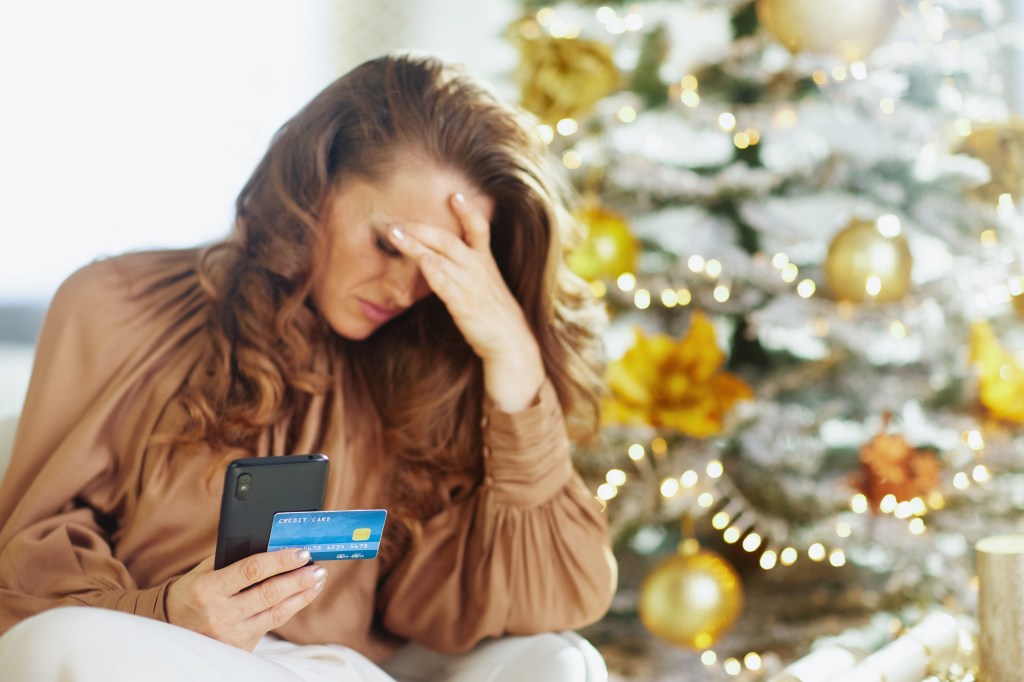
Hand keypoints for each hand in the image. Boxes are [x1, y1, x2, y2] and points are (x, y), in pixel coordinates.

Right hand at [166, 549, 325, 650]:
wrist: (168, 629)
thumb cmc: (190, 593)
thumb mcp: (203, 572)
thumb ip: (232, 558)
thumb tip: (270, 541)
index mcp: (208, 590)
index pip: (251, 571)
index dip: (279, 560)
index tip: (301, 552)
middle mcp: (220, 614)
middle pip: (269, 594)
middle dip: (299, 579)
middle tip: (318, 567)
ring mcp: (231, 635)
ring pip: (276, 613)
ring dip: (302, 595)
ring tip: (318, 580)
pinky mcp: (239, 648)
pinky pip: (271, 625)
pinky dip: (290, 609)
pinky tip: (302, 596)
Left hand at [388, 193, 544, 411]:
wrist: (512, 344)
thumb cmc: (494, 317)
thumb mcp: (485, 288)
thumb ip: (466, 273)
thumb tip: (443, 265)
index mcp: (485, 263)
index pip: (479, 229)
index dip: (468, 210)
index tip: (454, 194)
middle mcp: (479, 268)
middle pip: (449, 239)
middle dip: (423, 228)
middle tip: (398, 220)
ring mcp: (471, 285)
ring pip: (441, 256)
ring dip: (416, 244)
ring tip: (395, 234)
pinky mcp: (464, 303)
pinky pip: (445, 283)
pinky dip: (432, 270)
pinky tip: (420, 261)